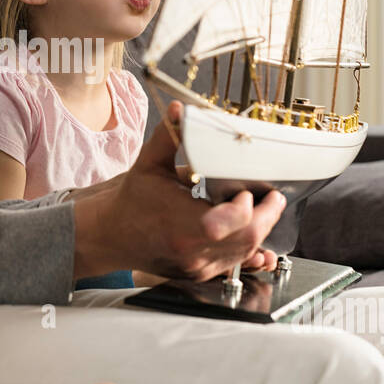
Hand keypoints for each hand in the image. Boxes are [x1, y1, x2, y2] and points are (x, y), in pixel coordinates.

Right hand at [74, 101, 285, 282]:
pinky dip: (248, 250)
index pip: (234, 221)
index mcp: (183, 223)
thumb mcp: (149, 164)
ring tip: (264, 210)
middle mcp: (192, 250)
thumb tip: (179, 110)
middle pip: (247, 239)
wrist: (110, 234)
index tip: (248, 190)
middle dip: (267, 217)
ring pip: (244, 254)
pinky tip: (256, 238)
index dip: (249, 206)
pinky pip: (233, 265)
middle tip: (273, 198)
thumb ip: (169, 136)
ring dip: (260, 232)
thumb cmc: (131, 201)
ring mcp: (196, 265)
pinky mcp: (198, 273)